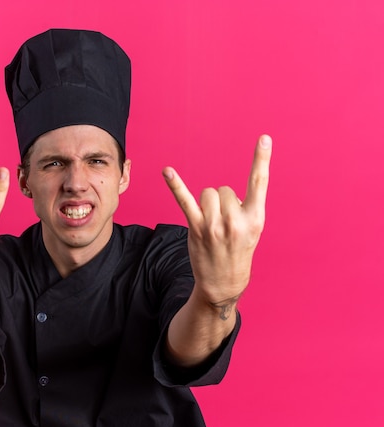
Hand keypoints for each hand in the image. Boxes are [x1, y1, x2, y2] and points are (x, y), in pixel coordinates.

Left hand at [162, 135, 271, 306]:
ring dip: (207, 203)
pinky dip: (175, 185)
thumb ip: (244, 208)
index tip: (264, 138)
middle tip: (224, 224)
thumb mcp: (252, 231)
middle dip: (222, 201)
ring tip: (211, 224)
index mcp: (255, 218)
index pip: (260, 182)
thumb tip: (224, 194)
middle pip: (224, 189)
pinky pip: (184, 200)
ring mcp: (214, 225)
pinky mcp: (196, 228)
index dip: (261, 159)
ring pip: (208, 193)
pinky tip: (167, 171)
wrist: (224, 283)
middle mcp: (236, 220)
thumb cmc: (239, 252)